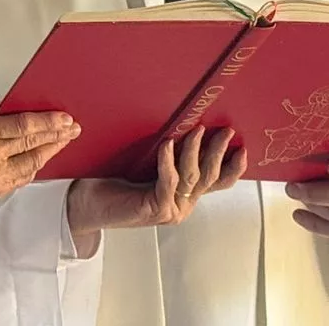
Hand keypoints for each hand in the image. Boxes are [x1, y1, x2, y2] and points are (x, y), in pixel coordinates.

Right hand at [0, 100, 79, 211]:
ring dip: (51, 152)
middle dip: (57, 135)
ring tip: (63, 141)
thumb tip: (9, 104)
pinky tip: (42, 158)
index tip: (64, 118)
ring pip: (33, 163)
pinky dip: (35, 167)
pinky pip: (22, 178)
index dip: (48, 121)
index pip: (24, 125)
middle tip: (73, 128)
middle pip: (33, 144)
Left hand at [66, 126, 244, 255]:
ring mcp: (172, 209)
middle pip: (210, 176)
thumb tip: (183, 119)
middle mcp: (182, 203)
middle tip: (225, 130)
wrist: (86, 203)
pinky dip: (169, 160)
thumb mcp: (148, 163)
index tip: (242, 146)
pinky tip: (168, 143)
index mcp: (184, 194)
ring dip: (196, 150)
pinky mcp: (156, 209)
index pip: (219, 182)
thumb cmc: (113, 180)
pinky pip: (169, 180)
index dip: (234, 166)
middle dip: (219, 151)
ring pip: (192, 176)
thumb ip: (169, 153)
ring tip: (197, 129)